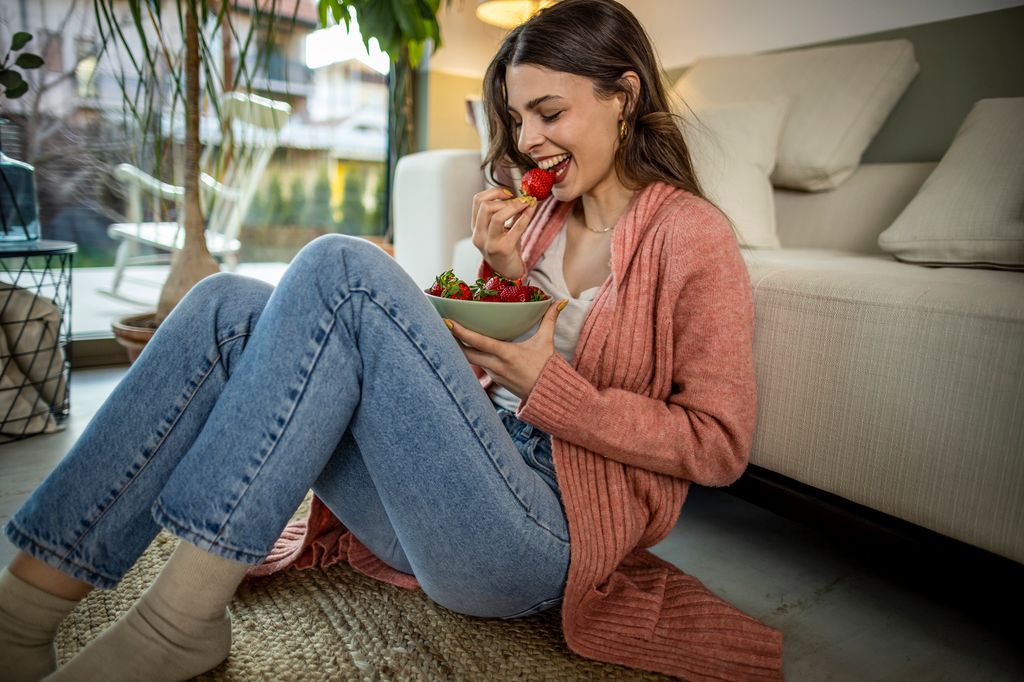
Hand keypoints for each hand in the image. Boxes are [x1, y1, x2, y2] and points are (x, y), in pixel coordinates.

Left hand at [446, 299, 567, 399]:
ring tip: (448, 334)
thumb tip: (560, 302)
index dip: (461, 332)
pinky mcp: (494, 379)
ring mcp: (493, 374)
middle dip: (451, 340)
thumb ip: (550, 320)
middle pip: (465, 353)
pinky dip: (470, 356)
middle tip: (441, 325)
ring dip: (459, 348)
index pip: (478, 342)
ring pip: (470, 360)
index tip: (448, 322)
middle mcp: (495, 365)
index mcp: (506, 354)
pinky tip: (464, 347)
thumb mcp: (547, 342)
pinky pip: (477, 366)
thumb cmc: (547, 368)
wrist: (549, 395)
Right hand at [471, 186, 537, 279]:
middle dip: (504, 199)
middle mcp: (479, 235)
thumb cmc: (505, 249)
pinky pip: (516, 228)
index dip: (494, 192)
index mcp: (476, 228)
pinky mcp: (504, 249)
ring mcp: (490, 243)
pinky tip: (531, 211)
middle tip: (518, 201)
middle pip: (485, 206)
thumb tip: (524, 196)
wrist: (507, 273)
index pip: (477, 201)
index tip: (508, 193)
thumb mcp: (501, 230)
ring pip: (497, 216)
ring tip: (525, 204)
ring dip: (514, 206)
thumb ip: (507, 214)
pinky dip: (525, 216)